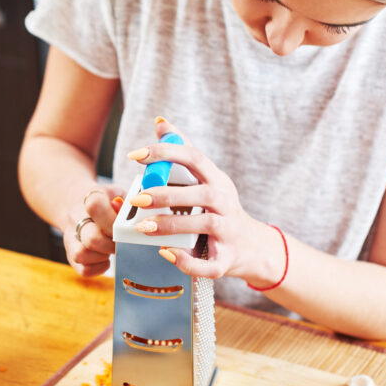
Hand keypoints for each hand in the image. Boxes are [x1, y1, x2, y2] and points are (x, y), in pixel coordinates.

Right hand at [63, 184, 125, 276]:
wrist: (80, 205)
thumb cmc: (107, 202)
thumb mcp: (119, 195)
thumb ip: (127, 207)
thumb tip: (133, 221)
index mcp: (90, 199)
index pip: (95, 207)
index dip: (111, 221)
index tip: (123, 228)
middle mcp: (76, 218)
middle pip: (91, 238)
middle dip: (112, 246)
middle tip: (122, 244)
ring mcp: (71, 237)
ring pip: (81, 255)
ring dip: (102, 257)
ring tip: (111, 249)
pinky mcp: (71, 254)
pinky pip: (83, 269)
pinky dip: (99, 268)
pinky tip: (105, 259)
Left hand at [125, 119, 281, 285]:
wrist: (251, 247)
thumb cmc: (218, 209)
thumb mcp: (206, 179)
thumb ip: (182, 151)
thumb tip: (160, 121)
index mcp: (217, 181)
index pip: (194, 158)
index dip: (165, 153)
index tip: (135, 155)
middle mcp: (226, 204)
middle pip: (201, 194)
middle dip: (167, 195)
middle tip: (137, 198)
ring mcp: (228, 232)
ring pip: (204, 226)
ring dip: (172, 226)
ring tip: (143, 227)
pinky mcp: (226, 260)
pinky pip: (208, 264)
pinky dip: (186, 260)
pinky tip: (165, 253)